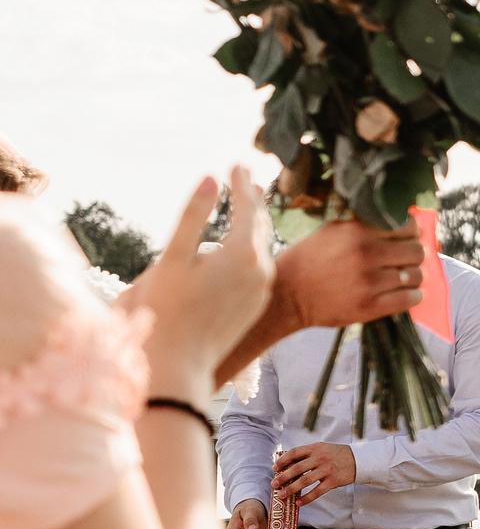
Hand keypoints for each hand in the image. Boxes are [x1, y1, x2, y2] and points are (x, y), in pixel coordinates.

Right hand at [129, 167, 274, 404]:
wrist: (178, 365)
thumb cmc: (167, 311)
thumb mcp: (175, 257)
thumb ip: (193, 216)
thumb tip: (211, 176)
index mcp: (244, 254)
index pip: (248, 208)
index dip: (242, 184)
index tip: (238, 163)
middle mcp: (261, 271)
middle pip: (261, 226)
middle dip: (253, 200)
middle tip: (249, 177)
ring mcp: (260, 291)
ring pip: (263, 249)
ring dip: (256, 225)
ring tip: (251, 206)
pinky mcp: (254, 307)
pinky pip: (258, 269)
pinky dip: (253, 250)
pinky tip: (246, 248)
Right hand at [217, 216, 425, 383]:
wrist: (287, 295)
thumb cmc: (309, 260)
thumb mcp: (332, 232)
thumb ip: (364, 225)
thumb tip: (401, 222)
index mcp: (357, 232)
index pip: (407, 227)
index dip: (412, 232)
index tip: (408, 237)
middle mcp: (366, 255)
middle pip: (416, 251)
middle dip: (414, 254)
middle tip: (406, 259)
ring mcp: (369, 283)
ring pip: (416, 276)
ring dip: (414, 276)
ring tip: (403, 277)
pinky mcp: (369, 307)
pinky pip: (410, 299)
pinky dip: (414, 296)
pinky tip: (405, 293)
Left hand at [274, 442, 355, 504]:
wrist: (358, 459)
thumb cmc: (336, 454)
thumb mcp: (322, 448)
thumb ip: (307, 454)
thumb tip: (287, 464)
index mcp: (315, 448)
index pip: (295, 452)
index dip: (283, 460)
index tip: (275, 468)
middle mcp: (320, 458)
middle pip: (297, 468)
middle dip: (283, 477)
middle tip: (274, 484)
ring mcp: (327, 470)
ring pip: (305, 480)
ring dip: (291, 488)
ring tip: (282, 495)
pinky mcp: (333, 481)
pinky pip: (317, 491)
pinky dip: (307, 498)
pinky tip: (299, 502)